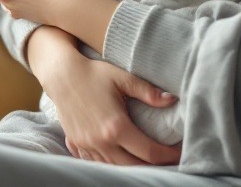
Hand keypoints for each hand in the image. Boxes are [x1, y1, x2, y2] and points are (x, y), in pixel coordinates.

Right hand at [30, 29, 181, 165]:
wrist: (62, 74)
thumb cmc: (94, 73)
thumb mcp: (123, 78)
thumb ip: (148, 91)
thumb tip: (172, 99)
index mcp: (116, 126)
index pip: (149, 152)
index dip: (168, 156)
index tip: (179, 152)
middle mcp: (101, 141)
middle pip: (134, 166)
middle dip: (153, 165)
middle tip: (167, 158)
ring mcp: (87, 145)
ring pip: (115, 168)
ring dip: (133, 166)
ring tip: (148, 159)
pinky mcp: (77, 144)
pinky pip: (98, 163)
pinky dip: (113, 164)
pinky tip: (122, 156)